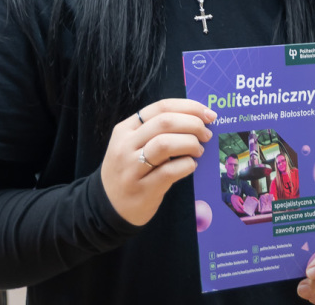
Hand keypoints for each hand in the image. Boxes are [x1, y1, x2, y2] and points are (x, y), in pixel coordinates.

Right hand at [100, 98, 214, 226]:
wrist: (107, 207)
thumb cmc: (128, 171)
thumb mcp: (132, 145)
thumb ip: (157, 131)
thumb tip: (197, 119)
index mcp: (125, 129)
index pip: (160, 107)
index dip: (188, 107)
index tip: (208, 114)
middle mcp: (125, 146)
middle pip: (165, 122)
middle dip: (193, 124)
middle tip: (206, 133)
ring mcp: (131, 168)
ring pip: (165, 144)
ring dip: (190, 144)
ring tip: (198, 151)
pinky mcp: (142, 189)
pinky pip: (169, 171)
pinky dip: (186, 165)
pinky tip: (191, 166)